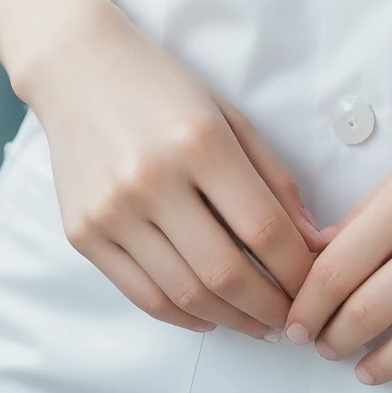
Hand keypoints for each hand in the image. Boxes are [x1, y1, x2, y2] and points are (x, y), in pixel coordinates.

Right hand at [26, 0, 326, 335]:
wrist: (75, 68)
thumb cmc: (161, 88)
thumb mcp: (229, 116)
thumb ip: (273, 179)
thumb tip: (312, 243)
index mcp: (199, 142)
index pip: (265, 230)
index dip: (299, 271)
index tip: (316, 287)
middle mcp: (152, 180)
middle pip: (226, 273)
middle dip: (271, 308)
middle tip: (294, 320)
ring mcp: (112, 211)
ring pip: (184, 294)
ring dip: (232, 320)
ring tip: (259, 324)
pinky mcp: (83, 233)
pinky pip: (142, 295)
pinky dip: (183, 317)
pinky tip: (210, 316)